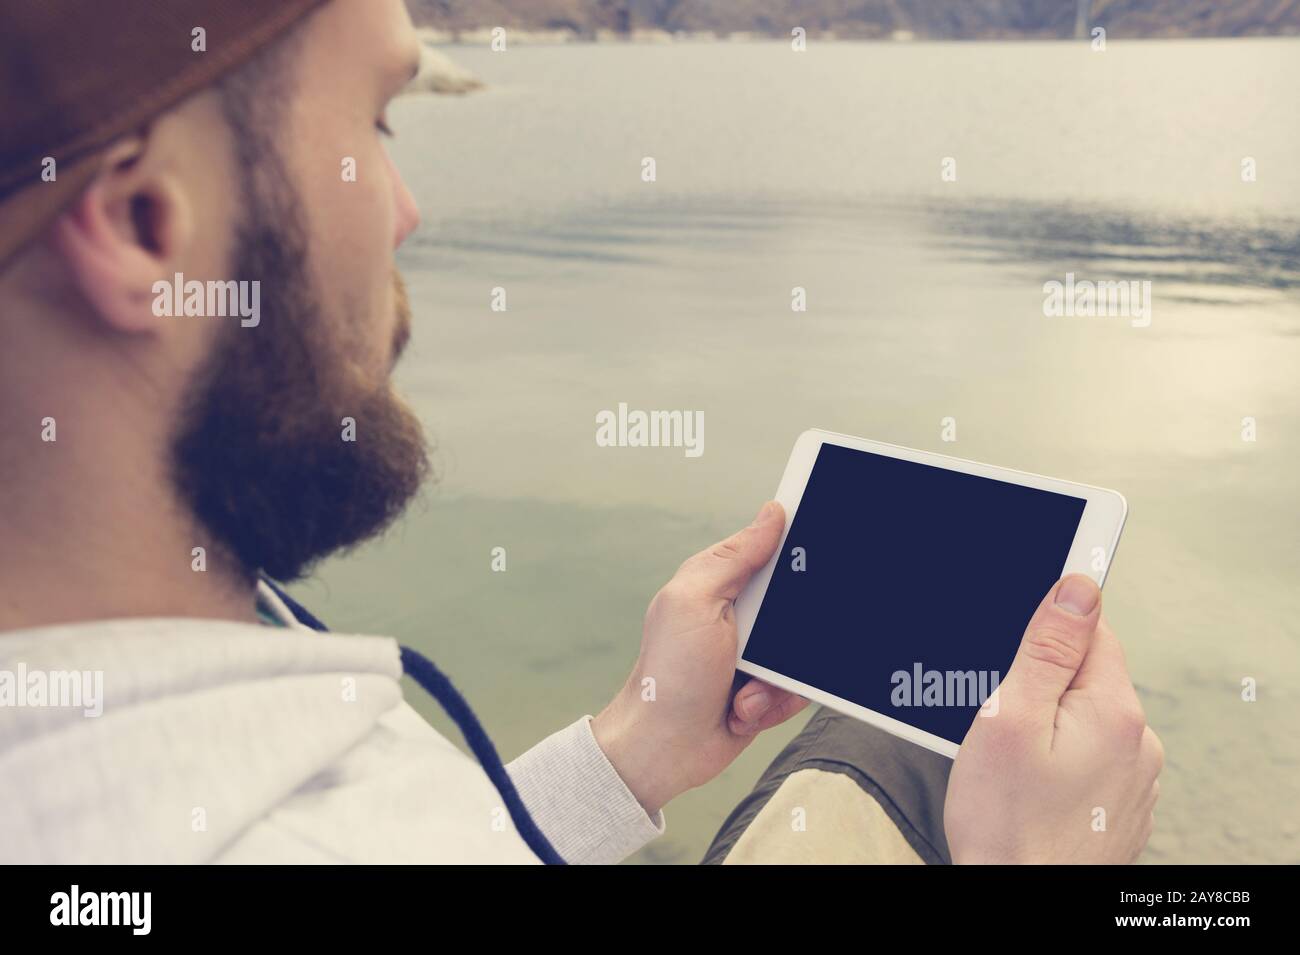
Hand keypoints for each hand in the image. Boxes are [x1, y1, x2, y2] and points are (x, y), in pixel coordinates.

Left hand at [592, 501, 810, 815]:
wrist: (664, 749)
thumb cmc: (668, 674)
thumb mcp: (695, 601)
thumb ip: (735, 558)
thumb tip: (772, 513)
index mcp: (719, 582)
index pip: (770, 549)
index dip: (796, 550)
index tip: (814, 558)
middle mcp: (739, 615)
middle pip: (797, 603)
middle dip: (789, 633)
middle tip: (761, 649)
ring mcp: (754, 654)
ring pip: (804, 651)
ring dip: (776, 680)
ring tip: (742, 693)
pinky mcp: (766, 690)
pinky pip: (799, 689)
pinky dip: (774, 704)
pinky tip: (742, 712)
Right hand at [944, 574, 1163, 862]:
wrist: (1018, 903)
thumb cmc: (1005, 824)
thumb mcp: (1009, 718)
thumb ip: (1048, 649)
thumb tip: (1079, 587)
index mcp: (1115, 711)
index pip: (1092, 629)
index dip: (1044, 634)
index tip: (1013, 660)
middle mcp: (1139, 742)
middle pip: (1087, 675)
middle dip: (1040, 686)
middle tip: (999, 724)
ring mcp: (1136, 779)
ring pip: (1086, 718)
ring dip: (1050, 725)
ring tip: (1010, 764)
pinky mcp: (1123, 806)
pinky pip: (1091, 757)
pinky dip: (1060, 761)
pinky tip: (1029, 787)